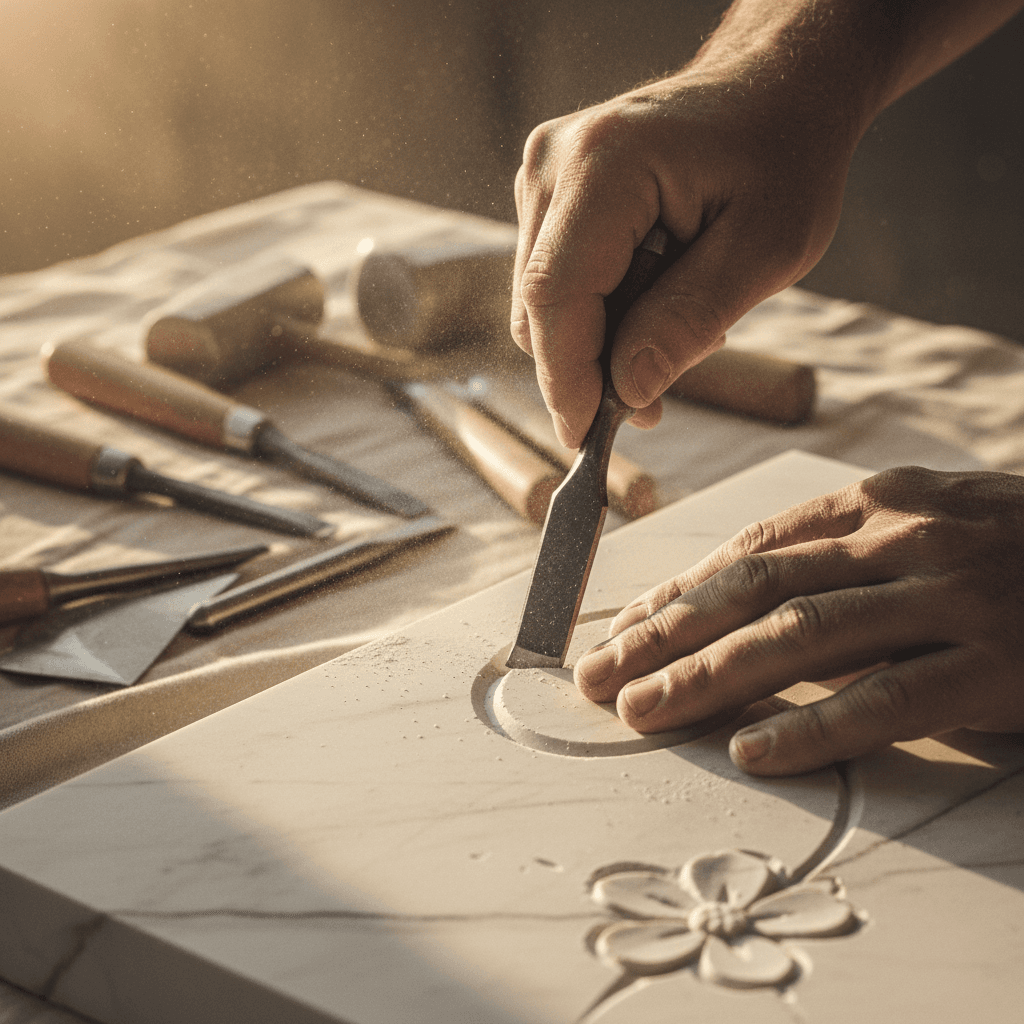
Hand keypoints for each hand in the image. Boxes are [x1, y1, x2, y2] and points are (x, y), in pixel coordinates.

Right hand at [510, 65, 860, 447]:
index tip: (586, 440)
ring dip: (600, 341)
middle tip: (656, 401)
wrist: (776, 87)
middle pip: (538, 306)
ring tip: (677, 328)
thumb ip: (690, 319)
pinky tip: (654, 299)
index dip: (565, 379)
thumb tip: (626, 391)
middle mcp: (554, 163)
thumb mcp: (768, 247)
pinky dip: (599, 313)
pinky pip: (555, 280)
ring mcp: (543, 174)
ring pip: (542, 301)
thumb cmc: (784, 154)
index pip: (555, 296)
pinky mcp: (550, 193)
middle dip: (588, 370)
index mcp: (604, 165)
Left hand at [573, 467, 1023, 774]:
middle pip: (756, 588)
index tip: (622, 628)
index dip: (679, 591)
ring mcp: (953, 596)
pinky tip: (755, 752)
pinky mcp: (1001, 664)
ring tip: (643, 710)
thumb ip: (845, 553)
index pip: (752, 547)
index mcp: (882, 500)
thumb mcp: (930, 524)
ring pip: (801, 636)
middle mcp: (906, 537)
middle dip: (666, 633)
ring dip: (709, 677)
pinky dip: (814, 728)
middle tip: (599, 673)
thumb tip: (745, 600)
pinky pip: (888, 700)